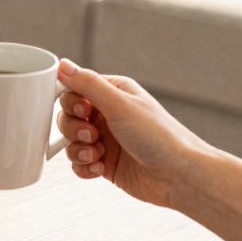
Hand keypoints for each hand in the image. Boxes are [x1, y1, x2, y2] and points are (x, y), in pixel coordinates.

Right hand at [56, 59, 212, 207]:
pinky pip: (78, 163)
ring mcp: (105, 140)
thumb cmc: (159, 137)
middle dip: (74, 129)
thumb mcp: (120, 105)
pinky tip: (101, 168)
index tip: (83, 111)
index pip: (74, 90)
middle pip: (68, 117)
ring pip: (70, 142)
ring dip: (78, 150)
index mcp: (113, 93)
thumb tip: (62, 64)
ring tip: (98, 154)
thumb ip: (88, 84)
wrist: (179, 176)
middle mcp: (108, 115)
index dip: (71, 102)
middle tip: (93, 135)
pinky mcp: (105, 162)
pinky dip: (84, 167)